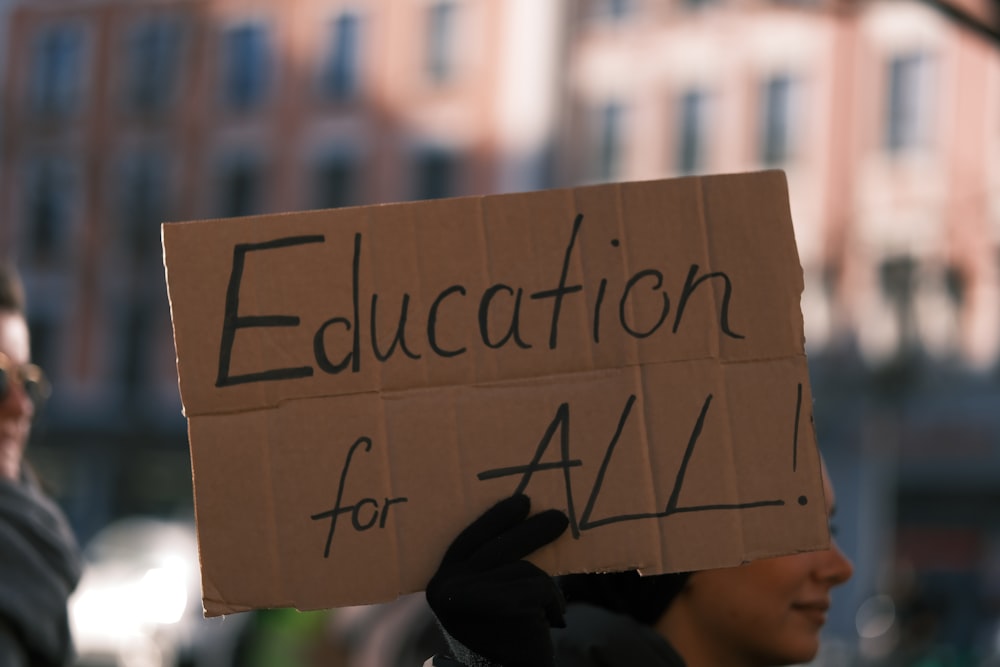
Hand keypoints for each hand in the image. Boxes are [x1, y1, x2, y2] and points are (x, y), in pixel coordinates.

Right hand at [426, 494, 569, 666]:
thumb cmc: (501, 635)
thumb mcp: (486, 596)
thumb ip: (493, 567)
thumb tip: (527, 519)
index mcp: (440, 582)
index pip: (469, 539)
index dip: (496, 518)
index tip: (522, 501)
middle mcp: (447, 588)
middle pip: (499, 547)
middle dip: (533, 531)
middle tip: (560, 518)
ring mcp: (472, 597)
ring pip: (524, 568)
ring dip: (545, 588)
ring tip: (547, 611)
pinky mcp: (503, 607)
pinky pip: (541, 587)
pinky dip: (554, 603)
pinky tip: (552, 621)